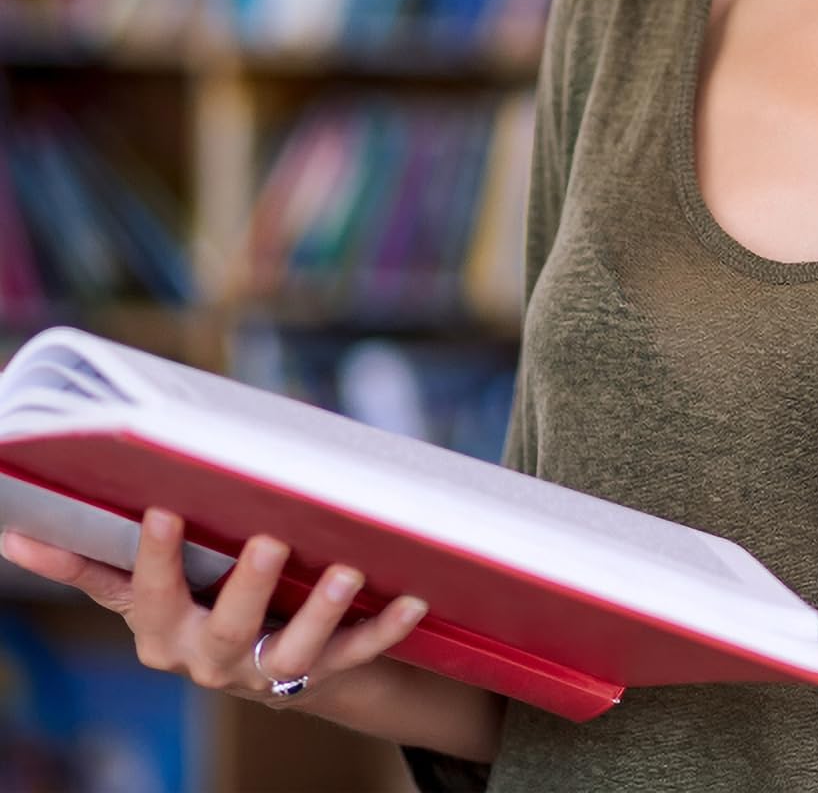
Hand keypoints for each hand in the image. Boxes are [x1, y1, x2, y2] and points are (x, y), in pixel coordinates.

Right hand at [0, 509, 428, 708]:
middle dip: (248, 587)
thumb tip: (16, 532)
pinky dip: (388, 627)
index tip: (164, 506)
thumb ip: (91, 564)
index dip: (155, 556)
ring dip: (325, 610)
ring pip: (298, 649)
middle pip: (226, 629)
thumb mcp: (144, 589)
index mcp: (162, 633)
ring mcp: (269, 671)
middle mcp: (212, 660)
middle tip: (272, 540)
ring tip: (349, 570)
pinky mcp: (323, 673)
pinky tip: (416, 597)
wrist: (260, 667)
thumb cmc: (195, 601)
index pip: (148, 596)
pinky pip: (359, 655)